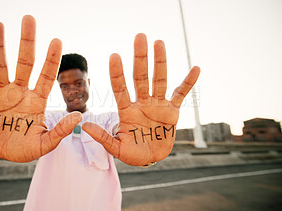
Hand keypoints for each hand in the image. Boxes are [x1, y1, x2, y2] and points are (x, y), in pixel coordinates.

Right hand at [0, 15, 81, 161]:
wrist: (6, 155)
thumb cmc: (27, 148)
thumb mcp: (46, 143)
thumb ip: (60, 130)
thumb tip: (79, 116)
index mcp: (37, 100)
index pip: (47, 76)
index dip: (52, 60)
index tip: (57, 40)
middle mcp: (20, 91)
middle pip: (25, 63)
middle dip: (27, 42)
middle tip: (28, 18)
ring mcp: (2, 94)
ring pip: (0, 66)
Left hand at [82, 34, 199, 165]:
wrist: (150, 158)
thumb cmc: (132, 153)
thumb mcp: (117, 148)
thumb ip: (103, 137)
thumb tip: (85, 125)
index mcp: (127, 111)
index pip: (120, 88)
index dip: (117, 74)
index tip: (114, 56)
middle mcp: (142, 103)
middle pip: (141, 77)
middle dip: (140, 58)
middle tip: (139, 37)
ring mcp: (157, 105)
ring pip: (159, 80)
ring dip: (160, 62)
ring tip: (159, 42)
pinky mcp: (172, 111)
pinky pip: (181, 94)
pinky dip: (189, 83)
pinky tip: (195, 68)